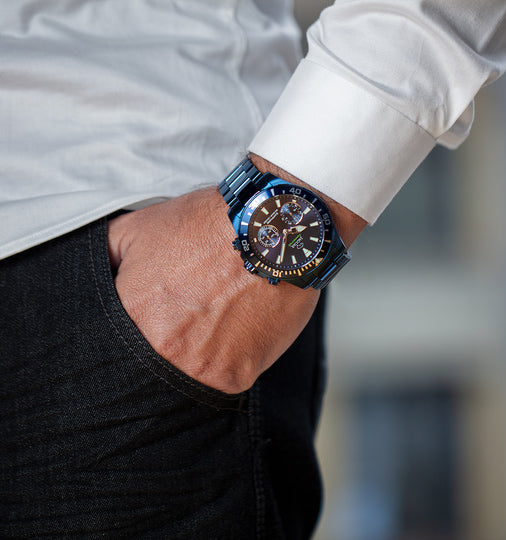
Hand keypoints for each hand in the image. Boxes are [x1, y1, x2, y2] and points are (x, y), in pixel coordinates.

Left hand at [107, 187, 319, 393]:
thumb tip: (87, 278)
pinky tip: (232, 328)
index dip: (125, 338)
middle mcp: (165, 350)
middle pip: (148, 368)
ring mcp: (203, 368)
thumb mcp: (138, 227)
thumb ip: (101, 257)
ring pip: (184, 377)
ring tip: (209, 323)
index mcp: (133, 316)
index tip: (141, 328)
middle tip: (179, 325)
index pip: (108, 351)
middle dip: (159, 350)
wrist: (275, 228)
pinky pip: (221, 378)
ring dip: (193, 357)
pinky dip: (225, 358)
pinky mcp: (238, 376)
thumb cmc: (209, 225)